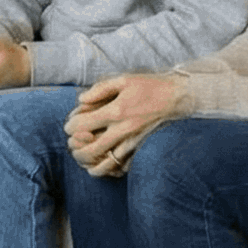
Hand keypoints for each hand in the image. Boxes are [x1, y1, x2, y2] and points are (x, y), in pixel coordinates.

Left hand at [65, 73, 183, 174]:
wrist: (177, 97)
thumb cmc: (150, 86)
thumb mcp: (123, 80)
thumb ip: (100, 89)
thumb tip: (81, 100)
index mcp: (116, 112)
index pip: (83, 125)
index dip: (70, 126)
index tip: (70, 125)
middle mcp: (123, 130)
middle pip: (91, 150)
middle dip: (76, 149)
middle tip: (73, 144)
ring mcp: (132, 142)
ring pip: (106, 163)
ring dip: (91, 163)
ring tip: (83, 158)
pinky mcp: (140, 148)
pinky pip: (122, 165)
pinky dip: (110, 168)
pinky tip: (103, 163)